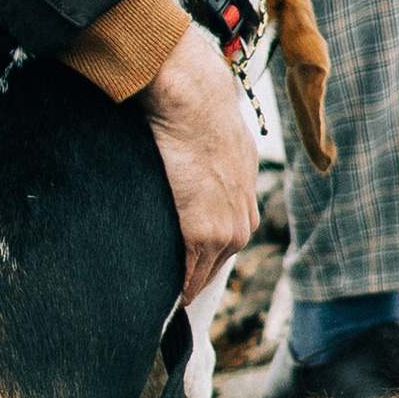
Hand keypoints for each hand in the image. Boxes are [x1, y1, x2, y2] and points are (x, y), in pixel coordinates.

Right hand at [137, 20, 261, 302]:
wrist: (194, 102)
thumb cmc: (197, 112)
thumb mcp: (218, 144)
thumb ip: (211, 166)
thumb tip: (187, 166)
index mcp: (245, 201)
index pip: (225, 245)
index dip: (203, 260)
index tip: (183, 273)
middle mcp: (241, 222)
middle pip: (215, 266)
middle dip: (192, 277)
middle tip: (164, 292)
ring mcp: (224, 231)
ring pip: (201, 273)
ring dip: (180, 285)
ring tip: (153, 296)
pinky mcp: (202, 233)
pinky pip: (187, 273)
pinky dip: (173, 285)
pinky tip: (155, 293)